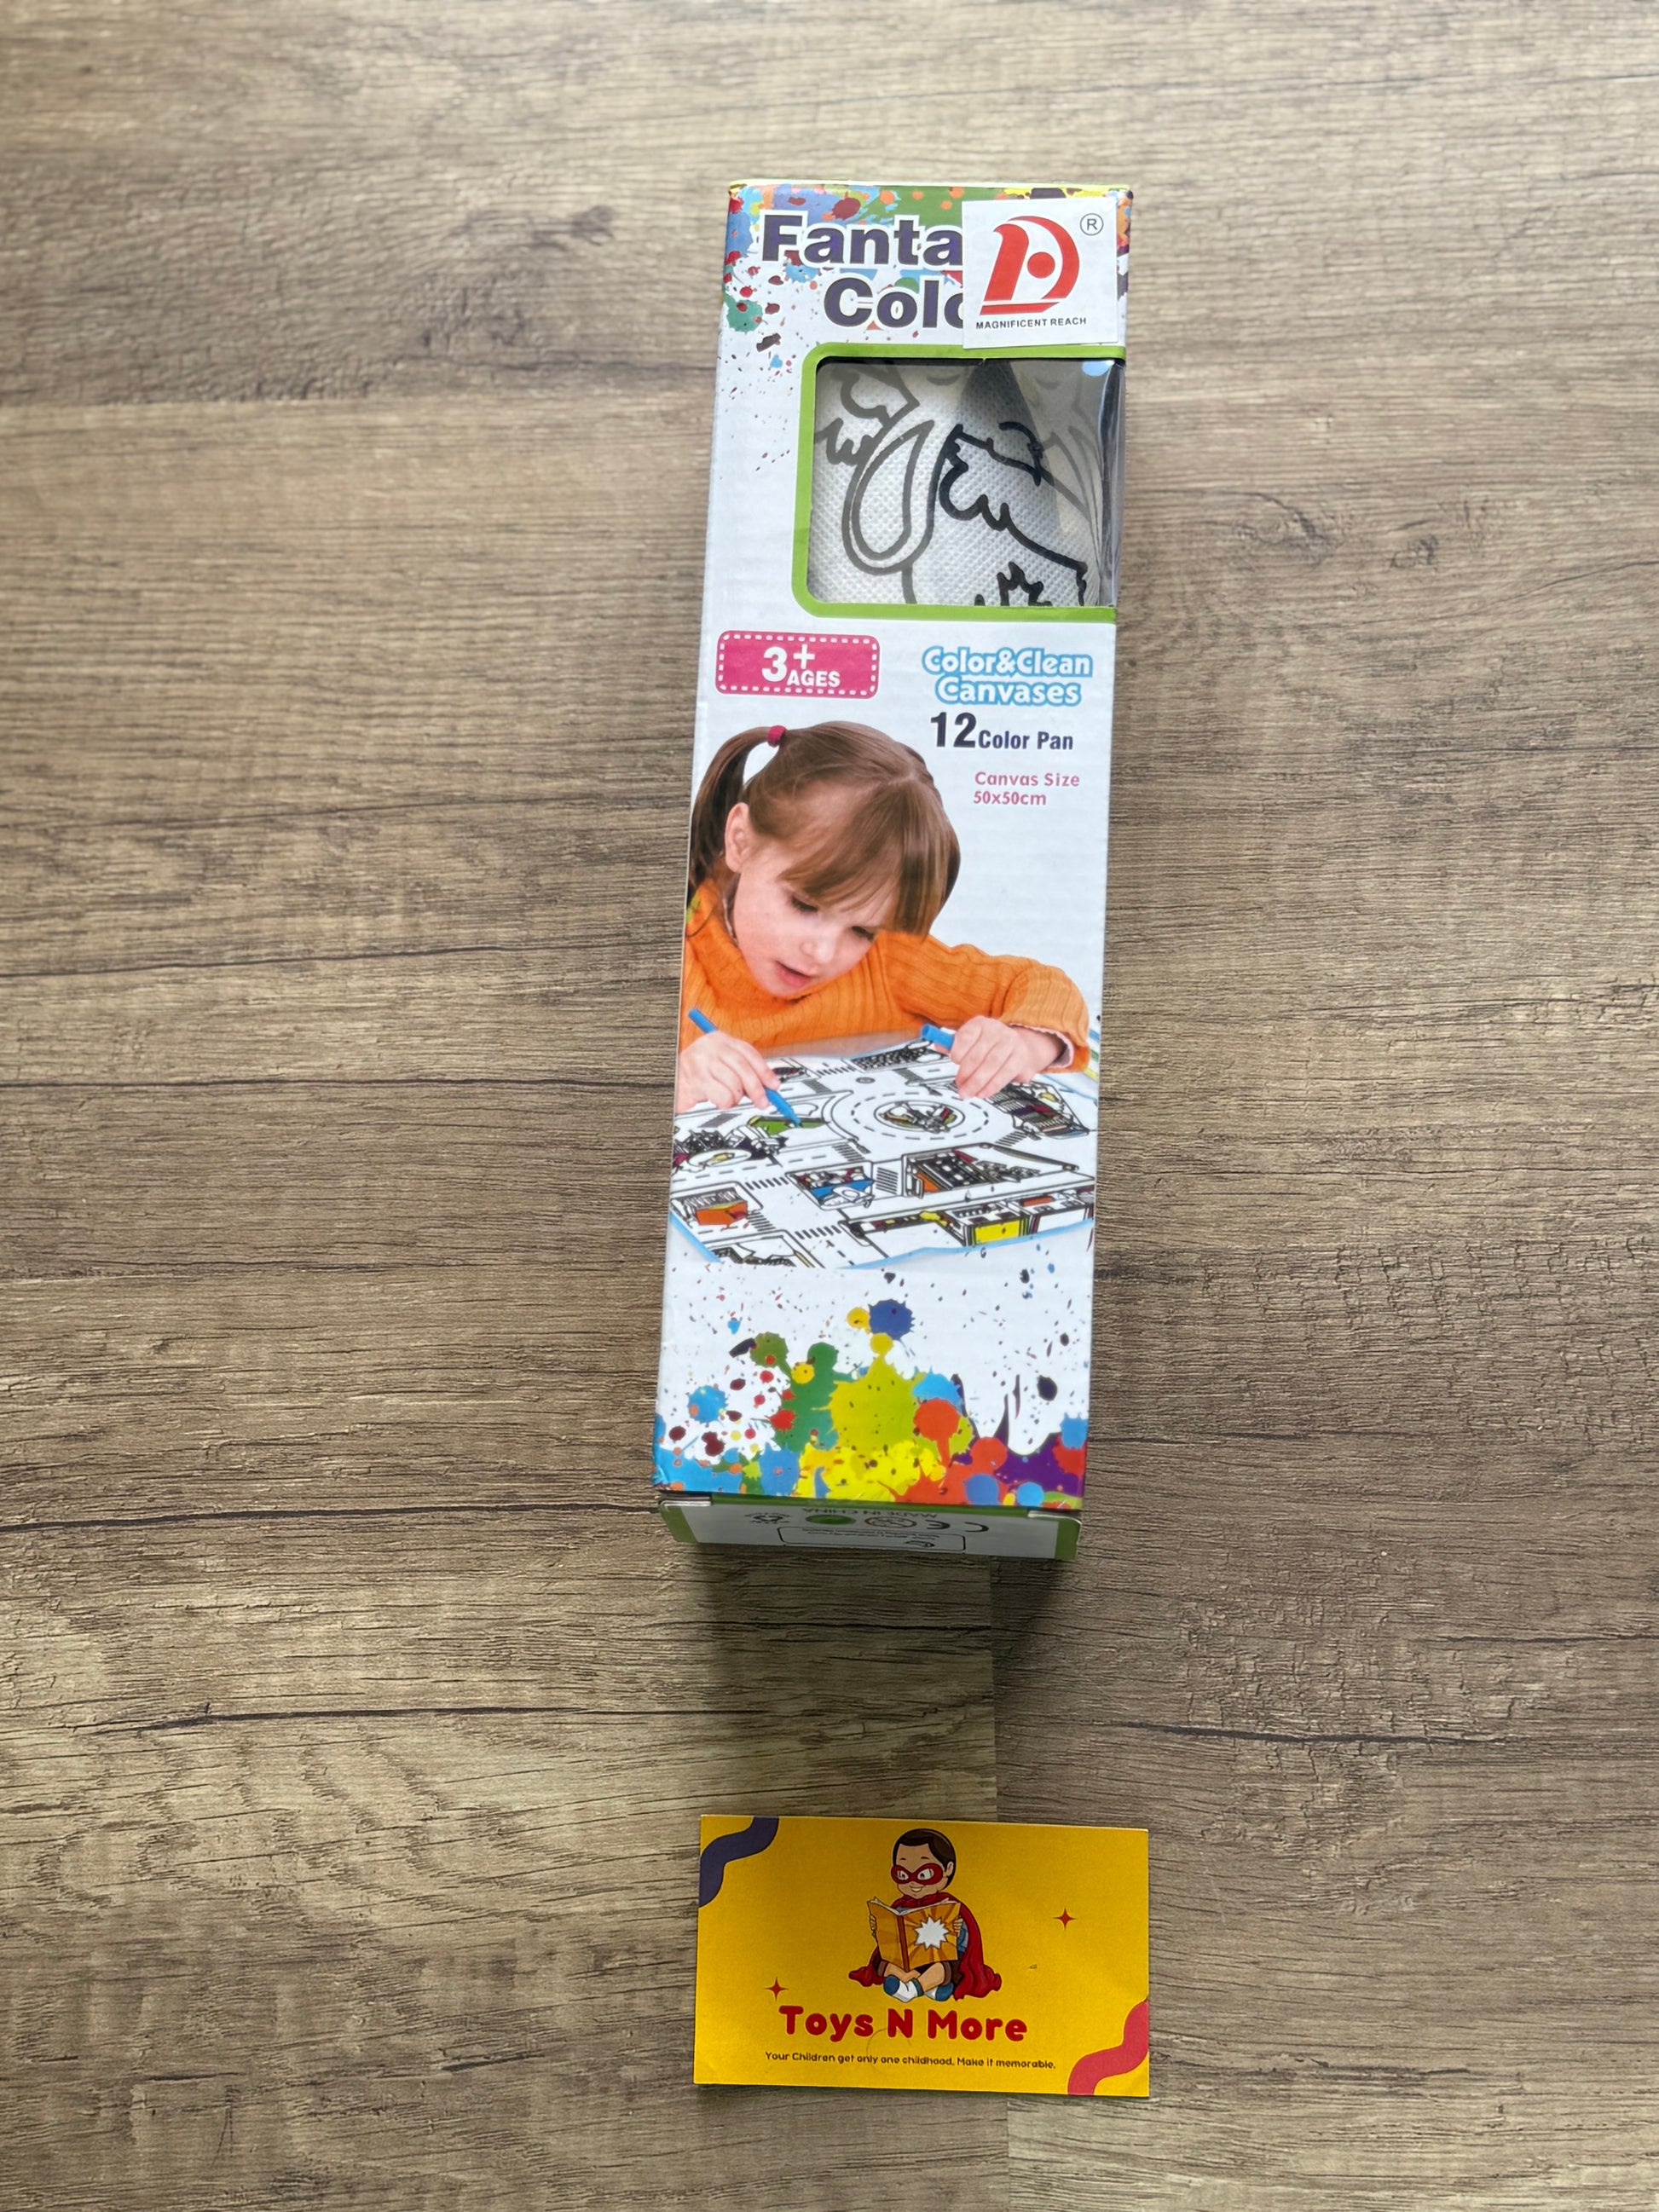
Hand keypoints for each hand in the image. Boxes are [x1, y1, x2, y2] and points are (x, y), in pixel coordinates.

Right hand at [677, 1027, 778, 1112]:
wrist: (669, 1081)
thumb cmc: (697, 1074)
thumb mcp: (720, 1064)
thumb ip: (742, 1070)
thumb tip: (768, 1085)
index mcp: (720, 1039)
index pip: (749, 1054)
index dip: (765, 1071)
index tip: (774, 1086)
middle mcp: (710, 1047)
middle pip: (744, 1069)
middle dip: (757, 1089)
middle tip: (762, 1101)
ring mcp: (702, 1062)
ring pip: (735, 1085)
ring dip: (735, 1098)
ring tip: (726, 1097)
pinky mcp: (696, 1080)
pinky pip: (723, 1097)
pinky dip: (724, 1103)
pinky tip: (715, 1099)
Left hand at [947, 1017, 1063, 1098]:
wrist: (1021, 1047)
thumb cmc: (991, 1045)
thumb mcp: (971, 1041)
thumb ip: (953, 1044)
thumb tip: (938, 1044)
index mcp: (980, 1024)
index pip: (967, 1034)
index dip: (959, 1049)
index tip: (954, 1060)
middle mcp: (997, 1030)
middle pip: (978, 1054)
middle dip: (966, 1073)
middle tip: (959, 1085)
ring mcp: (1011, 1043)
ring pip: (991, 1065)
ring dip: (977, 1082)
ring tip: (968, 1092)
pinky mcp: (1020, 1058)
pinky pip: (1005, 1074)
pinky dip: (992, 1086)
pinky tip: (983, 1092)